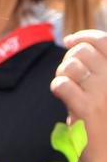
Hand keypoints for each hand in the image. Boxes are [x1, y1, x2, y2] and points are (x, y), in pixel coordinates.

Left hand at [50, 29, 106, 161]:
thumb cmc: (105, 125)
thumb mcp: (105, 90)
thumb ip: (98, 69)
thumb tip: (74, 42)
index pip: (105, 41)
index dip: (84, 36)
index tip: (70, 40)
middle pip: (83, 51)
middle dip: (69, 60)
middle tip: (69, 77)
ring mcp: (104, 93)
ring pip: (70, 65)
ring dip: (62, 74)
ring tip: (67, 90)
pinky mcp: (89, 109)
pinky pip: (62, 83)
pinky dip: (58, 88)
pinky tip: (63, 97)